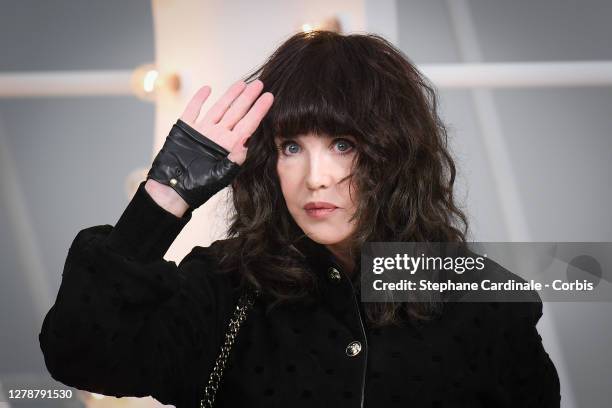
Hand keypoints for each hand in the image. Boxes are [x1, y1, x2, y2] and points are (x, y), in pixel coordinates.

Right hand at [145, 79, 273, 209]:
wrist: (173, 189)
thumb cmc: (198, 187)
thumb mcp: (221, 175)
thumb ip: (234, 159)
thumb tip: (247, 145)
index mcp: (229, 146)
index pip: (249, 124)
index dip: (259, 110)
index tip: (269, 97)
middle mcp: (218, 136)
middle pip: (236, 112)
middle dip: (248, 98)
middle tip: (259, 84)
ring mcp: (202, 131)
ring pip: (219, 108)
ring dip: (230, 96)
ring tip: (241, 84)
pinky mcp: (185, 129)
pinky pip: (193, 110)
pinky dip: (199, 99)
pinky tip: (207, 89)